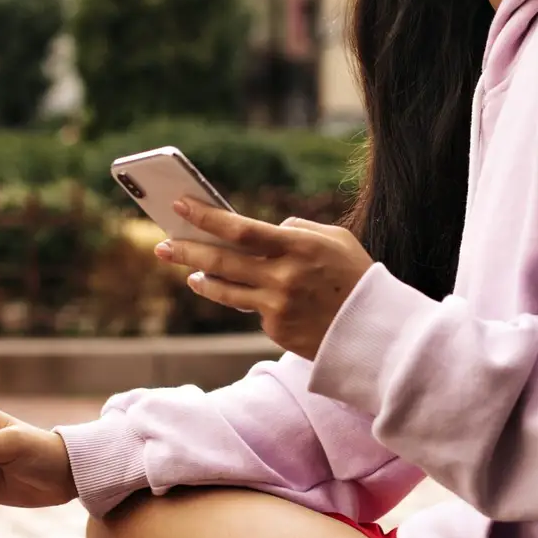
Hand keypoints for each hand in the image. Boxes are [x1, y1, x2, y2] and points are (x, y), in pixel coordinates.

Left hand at [156, 198, 374, 359]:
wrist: (375, 332)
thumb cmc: (357, 278)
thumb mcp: (336, 241)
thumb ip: (299, 230)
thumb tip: (268, 229)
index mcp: (298, 247)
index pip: (240, 229)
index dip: (206, 217)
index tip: (181, 205)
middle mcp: (283, 276)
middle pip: (220, 261)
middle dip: (186, 251)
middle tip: (162, 245)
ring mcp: (277, 306)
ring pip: (225, 291)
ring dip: (202, 279)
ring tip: (190, 273)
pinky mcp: (276, 329)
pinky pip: (251, 309)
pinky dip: (243, 300)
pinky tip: (235, 293)